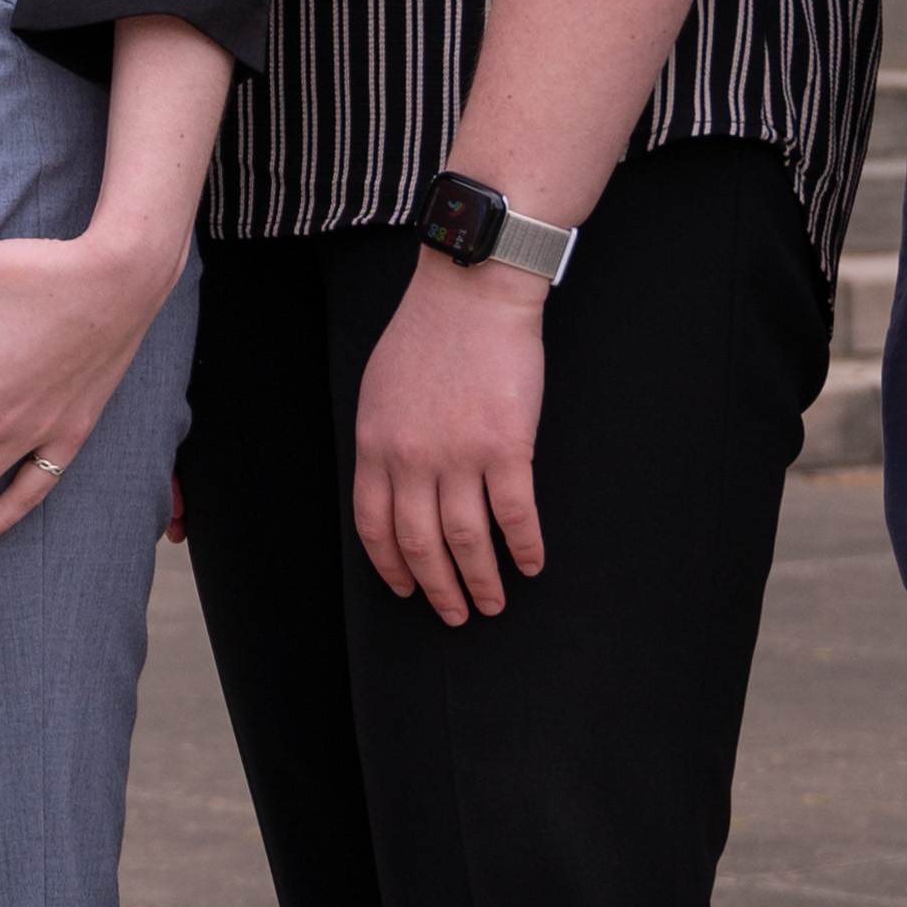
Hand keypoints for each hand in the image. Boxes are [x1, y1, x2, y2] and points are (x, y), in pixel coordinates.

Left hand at [349, 249, 547, 624]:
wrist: (473, 292)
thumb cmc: (427, 333)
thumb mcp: (380, 389)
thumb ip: (383, 440)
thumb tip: (391, 484)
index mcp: (376, 446)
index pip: (375, 527)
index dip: (392, 566)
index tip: (406, 590)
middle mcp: (412, 459)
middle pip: (421, 544)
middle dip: (438, 589)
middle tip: (456, 614)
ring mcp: (460, 455)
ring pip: (468, 540)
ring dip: (482, 580)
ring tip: (494, 604)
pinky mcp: (507, 447)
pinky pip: (516, 514)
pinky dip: (525, 547)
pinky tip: (532, 564)